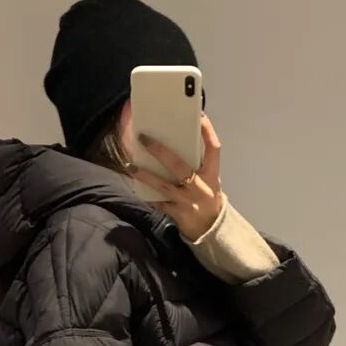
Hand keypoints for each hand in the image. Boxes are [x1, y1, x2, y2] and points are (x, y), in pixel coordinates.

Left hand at [131, 114, 225, 241]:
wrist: (212, 230)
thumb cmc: (207, 197)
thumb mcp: (210, 181)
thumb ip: (197, 166)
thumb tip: (173, 144)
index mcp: (212, 175)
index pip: (213, 148)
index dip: (207, 131)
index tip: (199, 115)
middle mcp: (200, 187)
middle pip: (179, 165)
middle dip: (160, 151)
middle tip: (144, 138)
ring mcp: (188, 201)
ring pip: (163, 186)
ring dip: (145, 175)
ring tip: (131, 165)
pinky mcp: (178, 214)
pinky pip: (159, 203)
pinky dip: (148, 195)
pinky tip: (137, 187)